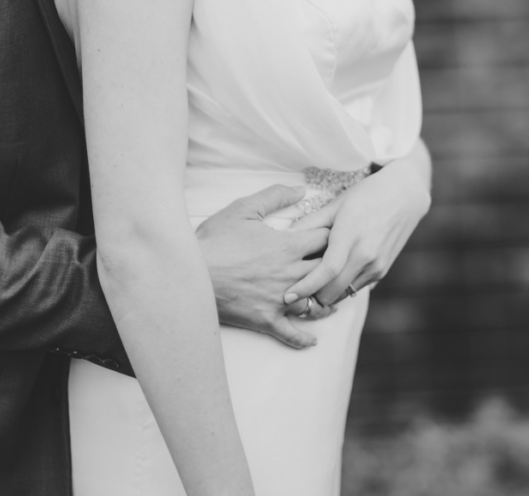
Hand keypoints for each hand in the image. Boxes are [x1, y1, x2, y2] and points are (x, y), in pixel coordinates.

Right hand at [196, 185, 333, 348]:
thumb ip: (275, 196)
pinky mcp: (266, 319)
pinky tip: (312, 340)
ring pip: (315, 303)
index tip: (331, 234)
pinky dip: (304, 338)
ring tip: (328, 297)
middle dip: (333, 266)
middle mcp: (290, 274)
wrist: (192, 272)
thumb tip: (301, 189)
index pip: (325, 239)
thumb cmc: (216, 239)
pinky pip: (292, 334)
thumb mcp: (244, 209)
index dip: (331, 234)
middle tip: (336, 264)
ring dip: (324, 300)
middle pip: (327, 271)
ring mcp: (280, 300)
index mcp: (288, 246)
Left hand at [284, 152, 430, 308]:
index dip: (305, 287)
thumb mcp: (337, 204)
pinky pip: (356, 287)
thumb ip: (311, 223)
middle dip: (312, 297)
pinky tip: (330, 278)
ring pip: (344, 293)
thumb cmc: (367, 195)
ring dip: (327, 293)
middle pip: (333, 291)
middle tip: (293, 293)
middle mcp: (366, 256)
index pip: (325, 272)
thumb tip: (286, 235)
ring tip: (309, 286)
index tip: (287, 296)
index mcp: (351, 237)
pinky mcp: (382, 271)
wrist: (405, 195)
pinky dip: (341, 287)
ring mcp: (377, 266)